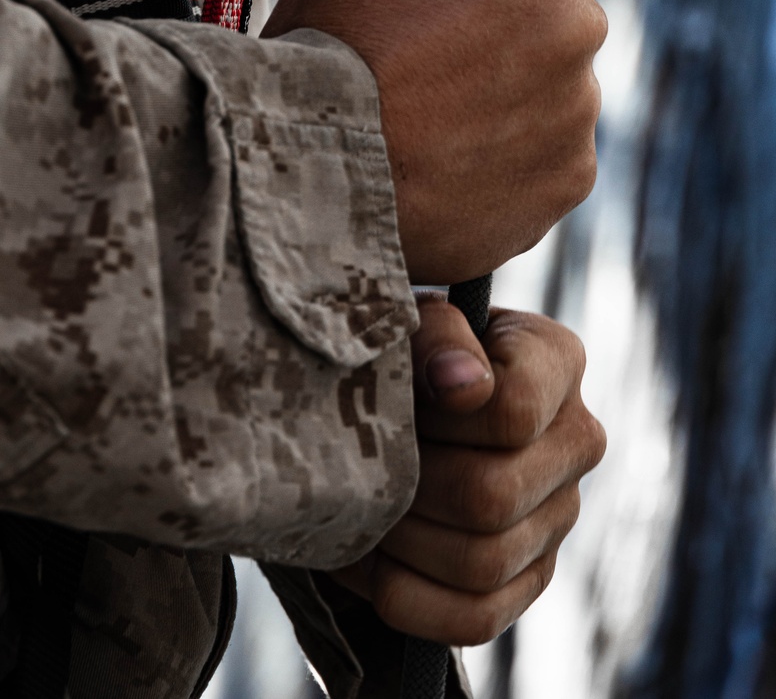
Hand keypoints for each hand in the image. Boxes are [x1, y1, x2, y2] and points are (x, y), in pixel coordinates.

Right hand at [262, 0, 606, 282]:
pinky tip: (447, 162)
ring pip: (555, 87)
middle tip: (429, 62)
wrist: (307, 171)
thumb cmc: (318, 40)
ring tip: (428, 120)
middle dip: (509, 28)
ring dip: (509, 95)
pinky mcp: (569, 178)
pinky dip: (511, 159)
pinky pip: (550, 155)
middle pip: (557, 13)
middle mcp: (574, 22)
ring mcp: (577, 106)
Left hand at [328, 299, 605, 644]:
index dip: (440, 416)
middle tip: (364, 467)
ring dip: (402, 543)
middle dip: (410, 487)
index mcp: (557, 360)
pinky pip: (477, 618)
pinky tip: (370, 562)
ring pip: (484, 561)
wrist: (383, 401)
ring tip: (361, 508)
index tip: (400, 400)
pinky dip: (408, 599)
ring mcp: (559, 515)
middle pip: (493, 496)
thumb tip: (463, 385)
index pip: (513, 410)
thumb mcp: (406, 320)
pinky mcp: (530, 577)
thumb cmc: (397, 349)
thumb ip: (436, 333)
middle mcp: (576, 438)